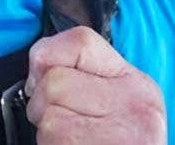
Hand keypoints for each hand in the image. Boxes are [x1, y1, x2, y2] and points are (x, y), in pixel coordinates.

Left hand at [25, 27, 165, 144]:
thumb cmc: (110, 143)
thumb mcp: (108, 105)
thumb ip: (79, 76)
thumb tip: (37, 66)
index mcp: (136, 84)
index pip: (78, 40)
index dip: (47, 58)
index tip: (46, 81)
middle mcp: (136, 106)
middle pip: (54, 82)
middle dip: (42, 105)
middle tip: (63, 125)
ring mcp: (124, 136)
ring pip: (48, 116)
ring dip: (46, 134)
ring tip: (72, 143)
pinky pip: (52, 141)